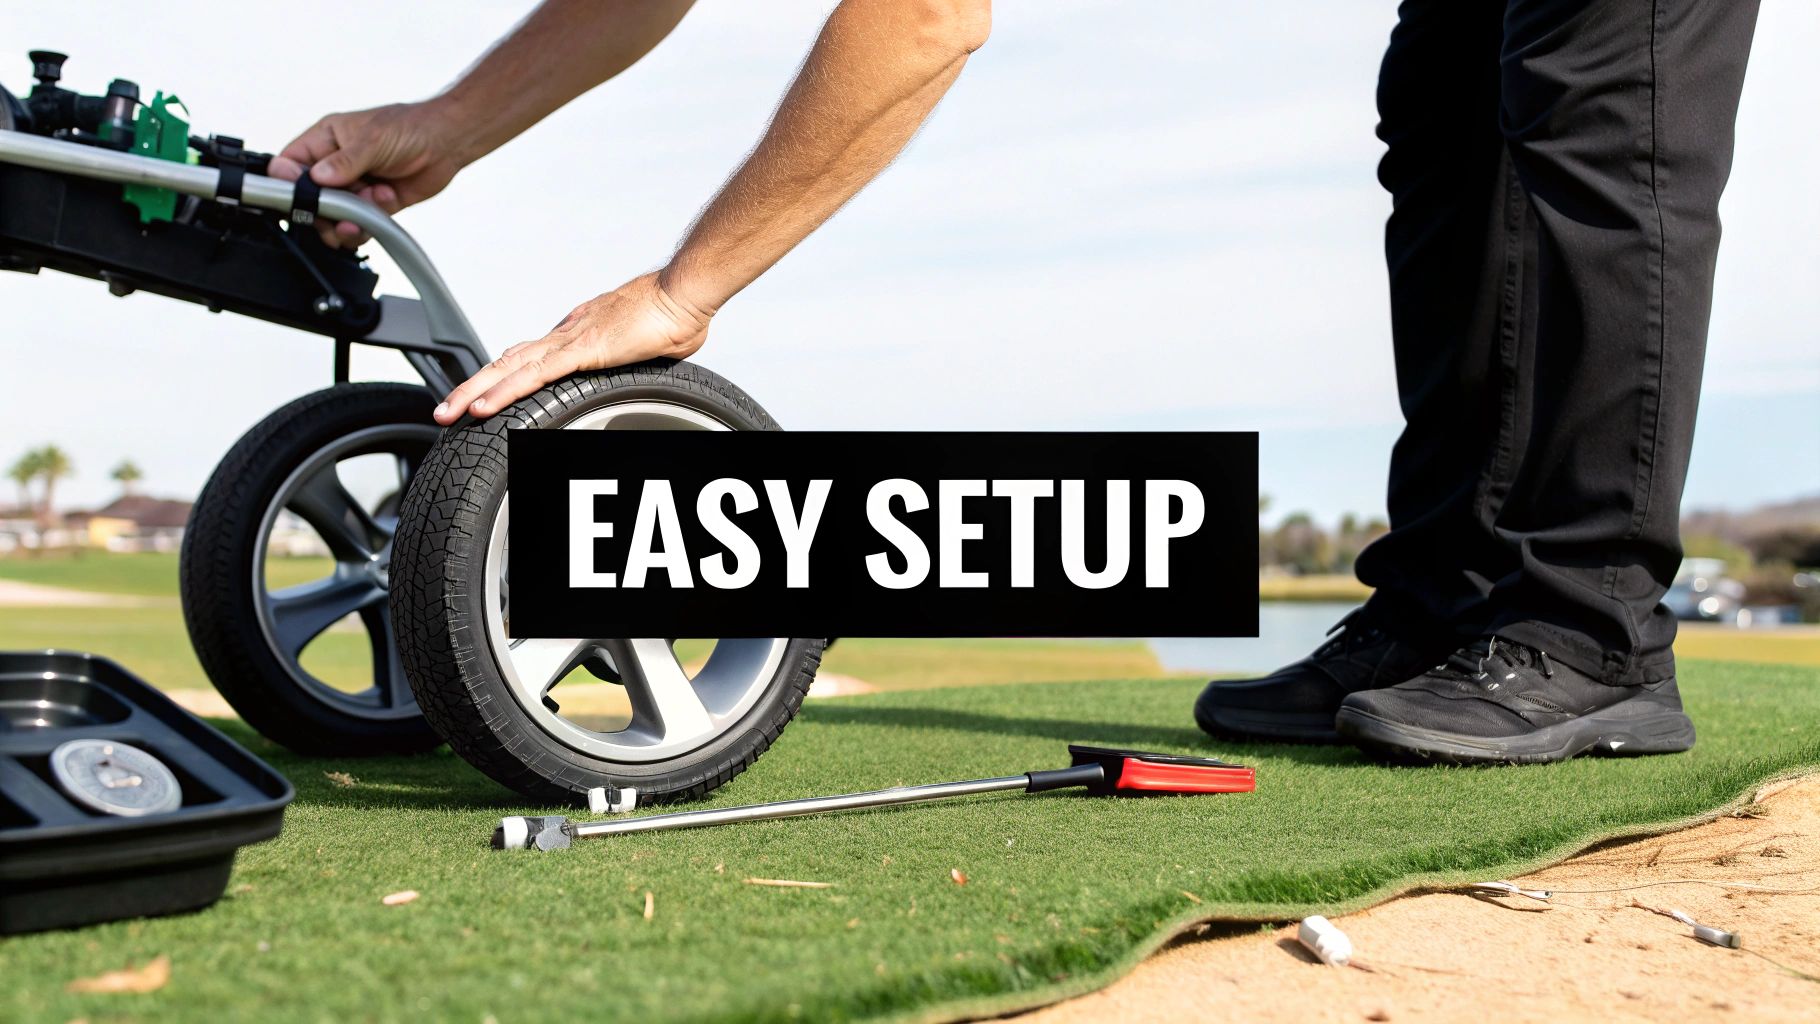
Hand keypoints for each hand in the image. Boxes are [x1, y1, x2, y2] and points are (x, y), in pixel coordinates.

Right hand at [268, 101, 468, 247]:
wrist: (448, 143)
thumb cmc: (410, 128)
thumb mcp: (372, 140)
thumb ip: (345, 162)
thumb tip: (317, 178)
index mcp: (325, 140)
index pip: (291, 163)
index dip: (288, 182)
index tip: (300, 198)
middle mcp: (336, 164)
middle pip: (310, 198)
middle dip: (322, 212)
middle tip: (335, 218)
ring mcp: (354, 185)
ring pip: (334, 216)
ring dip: (346, 222)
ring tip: (359, 220)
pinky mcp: (374, 203)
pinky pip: (360, 223)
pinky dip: (369, 221)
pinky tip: (386, 199)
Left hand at [435, 272, 713, 423]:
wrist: (685, 292)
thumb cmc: (678, 314)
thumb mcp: (651, 348)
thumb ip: (635, 361)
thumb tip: (644, 370)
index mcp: (581, 332)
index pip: (531, 356)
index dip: (502, 375)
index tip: (483, 394)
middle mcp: (567, 333)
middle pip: (507, 361)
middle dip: (472, 387)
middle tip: (444, 410)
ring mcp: (570, 340)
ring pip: (508, 368)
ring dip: (473, 392)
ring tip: (447, 414)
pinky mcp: (581, 350)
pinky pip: (532, 376)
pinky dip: (502, 392)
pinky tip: (481, 408)